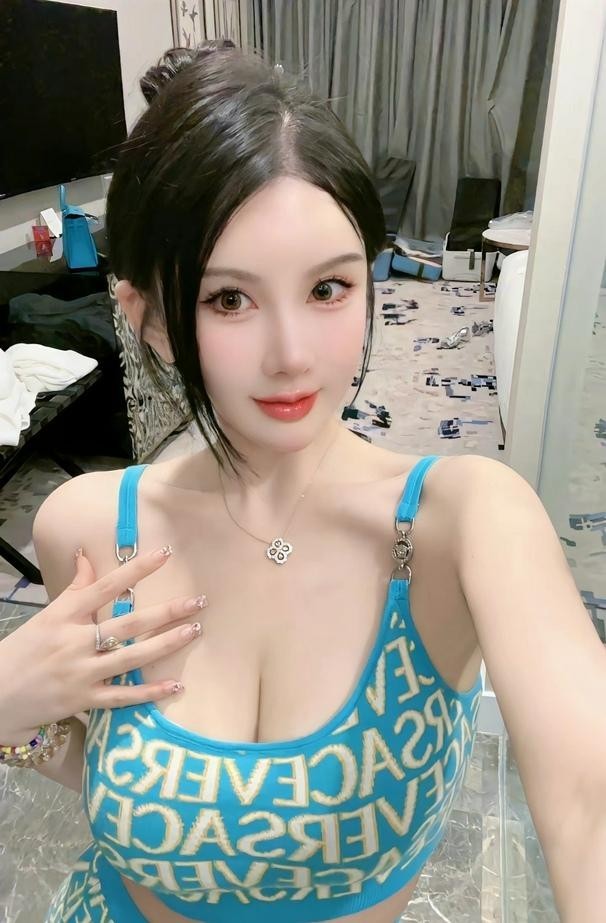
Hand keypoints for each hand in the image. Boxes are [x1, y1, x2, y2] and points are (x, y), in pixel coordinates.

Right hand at [0, 546, 207, 744]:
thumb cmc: (25, 651)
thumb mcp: (47, 615)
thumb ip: (74, 589)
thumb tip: (85, 555)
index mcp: (65, 615)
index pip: (106, 587)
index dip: (136, 570)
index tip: (164, 553)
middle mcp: (76, 642)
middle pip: (128, 623)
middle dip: (166, 612)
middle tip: (198, 601)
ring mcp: (81, 672)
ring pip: (131, 657)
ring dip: (166, 644)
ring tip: (194, 631)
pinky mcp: (84, 700)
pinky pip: (123, 696)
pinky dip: (149, 691)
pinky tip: (175, 684)